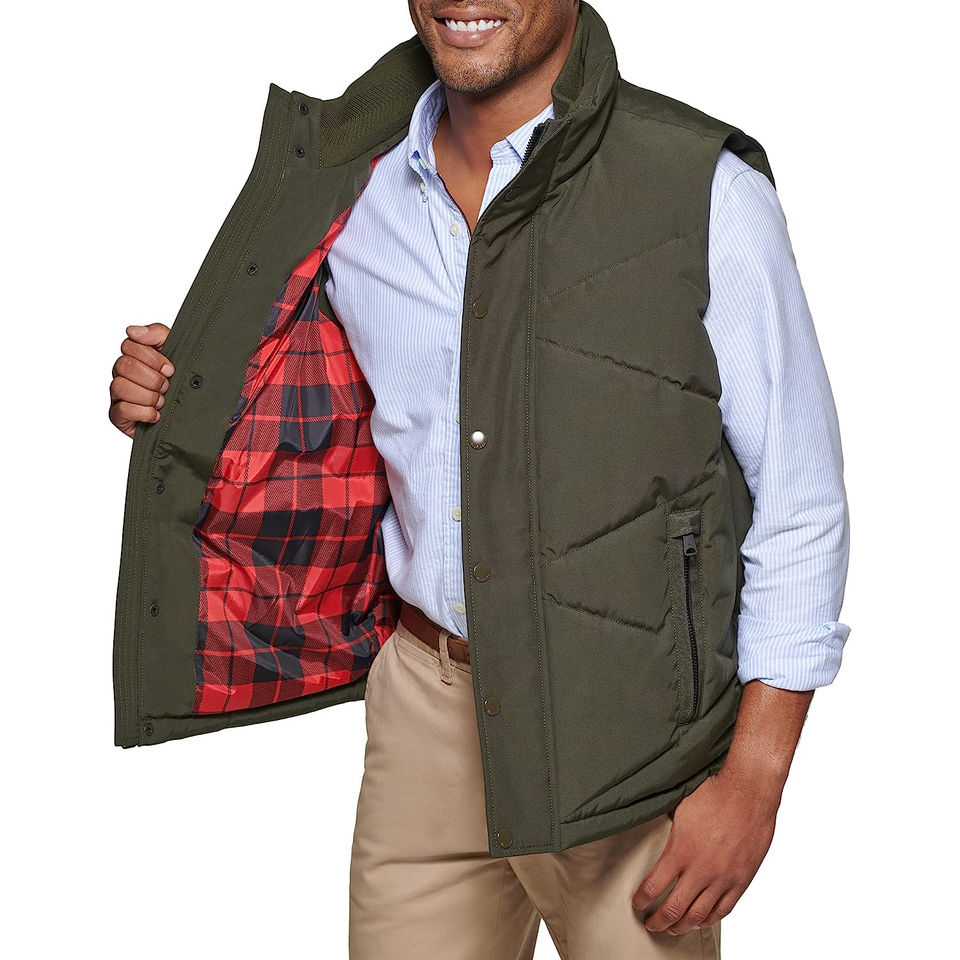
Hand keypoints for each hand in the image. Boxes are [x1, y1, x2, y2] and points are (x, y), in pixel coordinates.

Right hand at [108, 323, 173, 437]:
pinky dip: (144, 412)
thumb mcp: (176, 351)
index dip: (152, 358)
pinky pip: (122, 410)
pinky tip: (156, 414)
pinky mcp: (118, 416)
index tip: (170, 369)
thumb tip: (132, 330)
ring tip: (161, 401)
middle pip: (123, 365)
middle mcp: (122, 374)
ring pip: (119, 386)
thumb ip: (157, 333)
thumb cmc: (181, 381)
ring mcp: (118, 395)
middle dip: (152, 378)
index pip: (129, 345)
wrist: (191, 414)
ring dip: (148, 395)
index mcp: (134, 357)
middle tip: (166, 386)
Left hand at [631, 767, 777, 933]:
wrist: (749, 792)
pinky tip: (700, 921)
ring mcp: (722, 877)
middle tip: (650, 923)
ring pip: (698, 914)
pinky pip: (724, 909)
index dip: (642, 899)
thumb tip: (651, 827)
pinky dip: (709, 919)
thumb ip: (667, 827)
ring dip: (682, 925)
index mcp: (681, 850)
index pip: (653, 885)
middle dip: (658, 920)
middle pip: (674, 907)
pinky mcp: (741, 879)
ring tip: (672, 929)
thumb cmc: (714, 792)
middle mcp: (701, 869)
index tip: (637, 903)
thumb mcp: (680, 806)